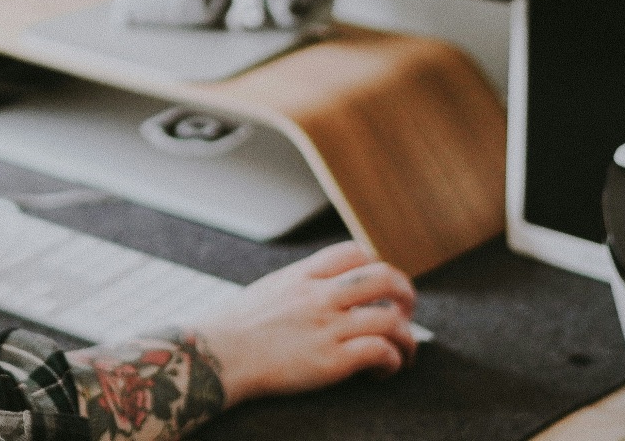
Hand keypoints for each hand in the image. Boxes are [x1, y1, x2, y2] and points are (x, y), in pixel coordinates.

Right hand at [197, 241, 417, 406]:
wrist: (217, 356)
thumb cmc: (236, 329)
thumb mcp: (270, 289)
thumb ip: (300, 285)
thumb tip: (321, 289)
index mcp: (304, 276)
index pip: (356, 252)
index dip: (376, 266)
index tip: (379, 288)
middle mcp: (320, 296)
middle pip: (384, 278)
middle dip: (406, 295)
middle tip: (406, 312)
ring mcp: (327, 327)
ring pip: (391, 320)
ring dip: (407, 339)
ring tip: (403, 353)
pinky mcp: (331, 360)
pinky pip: (380, 352)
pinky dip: (391, 361)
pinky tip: (382, 371)